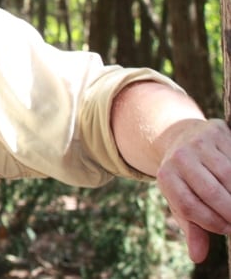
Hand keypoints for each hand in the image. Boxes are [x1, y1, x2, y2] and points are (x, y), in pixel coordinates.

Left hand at [156, 118, 230, 261]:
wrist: (181, 138)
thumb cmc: (184, 178)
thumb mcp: (180, 200)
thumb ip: (191, 227)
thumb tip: (197, 256)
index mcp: (166, 176)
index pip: (189, 206)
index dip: (211, 222)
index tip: (226, 230)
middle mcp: (180, 157)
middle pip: (211, 191)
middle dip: (230, 212)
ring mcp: (198, 143)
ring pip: (229, 175)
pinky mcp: (217, 132)